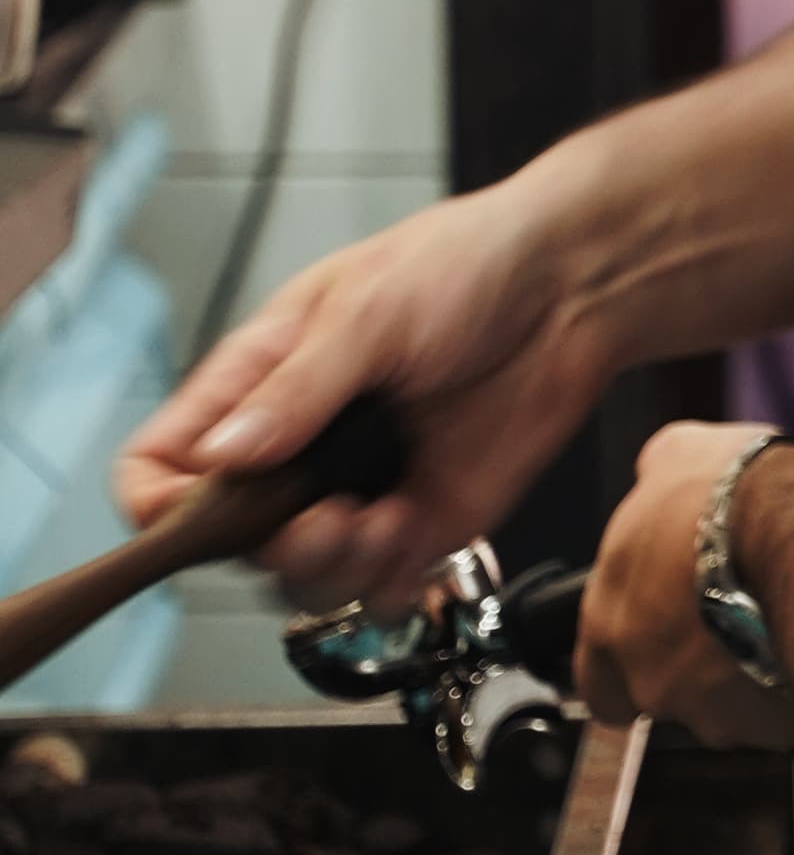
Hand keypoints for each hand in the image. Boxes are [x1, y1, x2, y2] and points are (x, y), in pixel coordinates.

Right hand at [116, 185, 614, 612]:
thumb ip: (298, 388)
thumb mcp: (367, 310)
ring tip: (379, 523)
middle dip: (267, 545)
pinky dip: (387, 584)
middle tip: (322, 519)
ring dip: (329, 569)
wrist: (572, 288)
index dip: (159, 502)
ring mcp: (357, 491)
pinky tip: (414, 532)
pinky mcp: (423, 523)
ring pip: (299, 577)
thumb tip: (222, 454)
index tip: (195, 515)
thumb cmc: (463, 265)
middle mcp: (298, 448)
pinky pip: (379, 589)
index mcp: (258, 384)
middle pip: (227, 541)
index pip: (162, 463)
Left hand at [579, 421, 793, 742]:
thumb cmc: (737, 494)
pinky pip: (791, 724)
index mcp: (611, 626)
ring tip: (789, 629)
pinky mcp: (777, 729)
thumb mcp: (676, 456)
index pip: (599, 685)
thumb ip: (655, 484)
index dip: (631, 666)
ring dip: (755, 684)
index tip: (664, 642)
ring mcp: (716, 713)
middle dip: (700, 675)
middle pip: (671, 699)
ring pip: (735, 716)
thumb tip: (658, 476)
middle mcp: (652, 680)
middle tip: (737, 628)